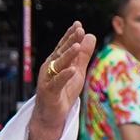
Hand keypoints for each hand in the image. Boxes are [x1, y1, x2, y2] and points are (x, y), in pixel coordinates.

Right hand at [27, 22, 97, 139]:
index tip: (79, 24)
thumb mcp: (77, 72)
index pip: (64, 46)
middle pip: (61, 52)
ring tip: (76, 46)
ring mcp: (48, 79)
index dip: (70, 35)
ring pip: (58, 65)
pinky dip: (64, 76)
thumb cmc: (64, 92)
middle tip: (78, 30)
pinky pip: (57, 82)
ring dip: (67, 55)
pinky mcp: (49, 92)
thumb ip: (83, 56)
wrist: (52, 115)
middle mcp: (50, 68)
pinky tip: (72, 70)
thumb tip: (90, 35)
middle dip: (69, 41)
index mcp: (57, 62)